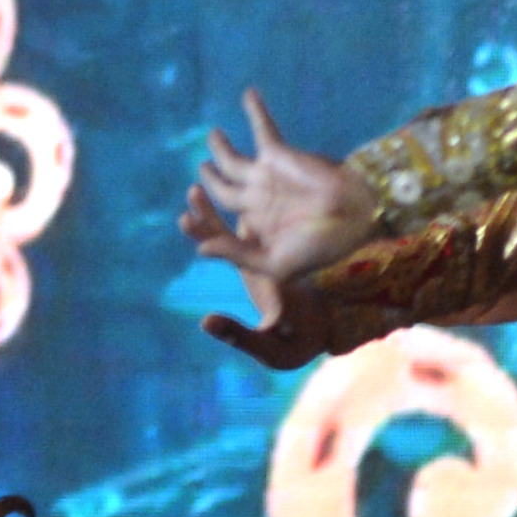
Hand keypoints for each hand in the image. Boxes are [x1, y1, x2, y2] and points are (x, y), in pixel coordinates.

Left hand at [180, 183, 338, 368]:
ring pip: (251, 219)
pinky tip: (267, 176)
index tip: (186, 218)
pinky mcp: (295, 241)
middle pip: (225, 233)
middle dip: (208, 212)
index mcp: (248, 275)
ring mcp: (275, 248)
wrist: (330, 332)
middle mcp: (256, 259)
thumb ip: (237, 334)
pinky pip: (280, 215)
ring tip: (222, 172)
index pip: (220, 251)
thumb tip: (205, 323)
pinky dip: (271, 198)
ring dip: (236, 198)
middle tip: (194, 190)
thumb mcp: (268, 344)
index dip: (204, 235)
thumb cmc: (298, 339)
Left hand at [188, 91, 377, 284]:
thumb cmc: (320, 246)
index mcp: (256, 226)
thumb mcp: (277, 263)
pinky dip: (255, 111)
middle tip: (200, 169)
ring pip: (233, 158)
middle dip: (209, 179)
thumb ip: (238, 254)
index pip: (220, 223)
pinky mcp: (278, 155)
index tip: (183, 220)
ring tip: (213, 135)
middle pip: (222, 188)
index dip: (201, 224)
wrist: (357, 218)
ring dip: (221, 147)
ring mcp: (266, 175)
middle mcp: (257, 200)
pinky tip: (249, 93)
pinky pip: (263, 129)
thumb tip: (200, 252)